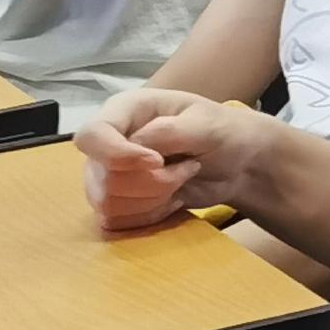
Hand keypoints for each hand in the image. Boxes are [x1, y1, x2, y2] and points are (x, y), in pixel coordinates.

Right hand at [81, 88, 274, 229]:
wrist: (237, 163)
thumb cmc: (224, 132)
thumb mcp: (208, 124)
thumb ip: (171, 131)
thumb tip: (138, 146)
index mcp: (125, 110)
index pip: (92, 136)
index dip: (119, 155)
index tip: (158, 162)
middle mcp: (108, 141)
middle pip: (104, 177)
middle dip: (153, 182)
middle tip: (188, 169)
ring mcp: (107, 172)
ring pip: (109, 203)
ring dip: (154, 199)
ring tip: (181, 182)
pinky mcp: (116, 199)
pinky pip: (117, 219)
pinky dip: (149, 215)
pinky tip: (171, 200)